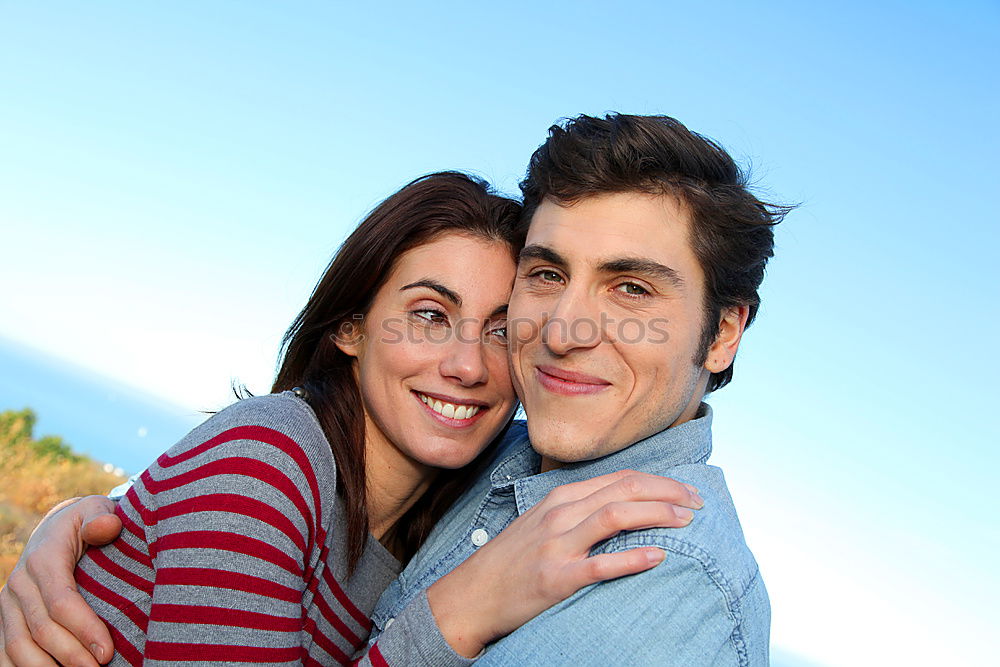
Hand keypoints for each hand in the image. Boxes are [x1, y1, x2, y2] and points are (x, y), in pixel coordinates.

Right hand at [1, 495, 121, 665]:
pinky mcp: (6, 619)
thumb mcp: (95, 510)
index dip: (84, 629)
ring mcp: (8, 604)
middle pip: (41, 629)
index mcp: (43, 558)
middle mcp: (19, 584)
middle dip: (71, 655)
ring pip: (17, 646)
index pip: (61, 601)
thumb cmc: (86, 522)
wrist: (55, 528)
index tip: (107, 651)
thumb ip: (102, 517)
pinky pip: (5, 652)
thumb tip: (107, 525)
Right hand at [426, 469, 703, 657]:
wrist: (471, 594)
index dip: (659, 481)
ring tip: (686, 520)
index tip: (686, 490)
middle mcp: (560, 514)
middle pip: (624, 489)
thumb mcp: (542, 523)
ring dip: (657, 514)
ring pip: (615, 516)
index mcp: (561, 498)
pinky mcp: (556, 579)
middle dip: (667, 492)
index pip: (620, 478)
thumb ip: (579, 511)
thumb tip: (624, 505)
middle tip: (698, 502)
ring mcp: (557, 545)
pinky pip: (600, 564)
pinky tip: (658, 556)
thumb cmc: (512, 560)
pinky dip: (632, 558)